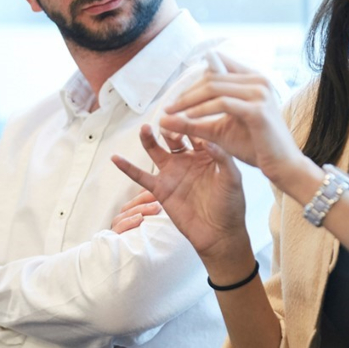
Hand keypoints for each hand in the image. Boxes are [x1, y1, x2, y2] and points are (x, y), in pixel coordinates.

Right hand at [111, 125, 250, 260]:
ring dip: (148, 139)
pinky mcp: (161, 189)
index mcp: (207, 153)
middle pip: (174, 137)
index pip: (196, 132)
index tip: (186, 112)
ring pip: (156, 151)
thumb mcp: (232, 178)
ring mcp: (173, 173)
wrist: (220, 234)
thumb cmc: (231, 205)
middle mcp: (188, 159)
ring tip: (145, 129)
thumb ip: (222, 158)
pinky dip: (127, 167)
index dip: (191, 122)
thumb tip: (209, 139)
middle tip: (167, 121)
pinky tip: (116, 157)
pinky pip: (140, 176)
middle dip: (170, 127)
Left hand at [158, 53, 304, 185]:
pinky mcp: (257, 110)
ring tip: (171, 112)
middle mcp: (258, 80)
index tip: (177, 96)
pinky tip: (187, 119)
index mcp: (253, 79)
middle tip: (168, 106)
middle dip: (187, 92)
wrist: (282, 165)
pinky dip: (201, 111)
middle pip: (212, 76)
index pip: (217, 65)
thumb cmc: (255, 146)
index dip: (194, 79)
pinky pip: (221, 104)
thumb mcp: (221, 128)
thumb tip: (166, 115)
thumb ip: (197, 118)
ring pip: (213, 87)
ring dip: (189, 100)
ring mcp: (260, 93)